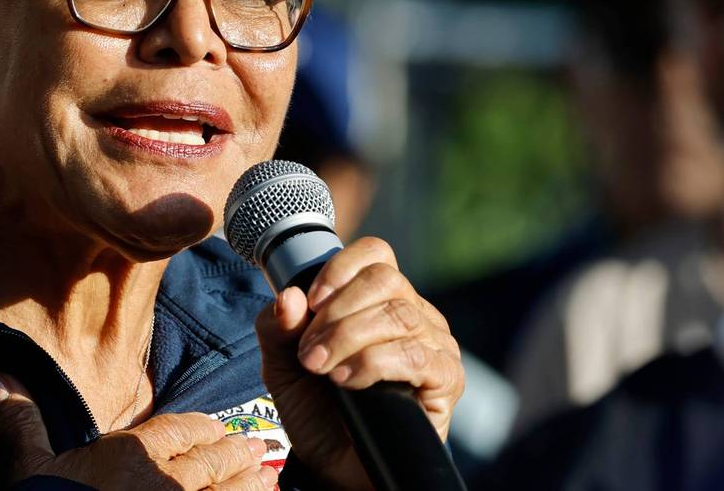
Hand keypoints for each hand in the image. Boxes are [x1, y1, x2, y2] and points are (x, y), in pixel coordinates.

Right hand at [0, 372, 277, 489]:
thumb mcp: (29, 470)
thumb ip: (21, 423)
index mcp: (133, 454)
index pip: (180, 431)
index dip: (202, 429)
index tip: (216, 428)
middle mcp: (168, 482)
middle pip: (214, 460)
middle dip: (235, 453)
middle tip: (256, 449)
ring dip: (253, 485)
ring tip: (269, 479)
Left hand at [254, 237, 464, 488]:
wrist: (337, 467)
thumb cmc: (317, 409)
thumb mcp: (283, 365)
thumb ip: (277, 328)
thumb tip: (288, 296)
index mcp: (378, 300)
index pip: (375, 255)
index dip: (340, 268)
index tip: (310, 301)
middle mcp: (414, 315)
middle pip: (386, 280)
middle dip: (336, 312)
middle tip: (309, 351)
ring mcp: (435, 345)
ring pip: (398, 315)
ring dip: (348, 338)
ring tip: (321, 368)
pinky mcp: (446, 380)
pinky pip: (415, 354)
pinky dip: (372, 363)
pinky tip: (348, 381)